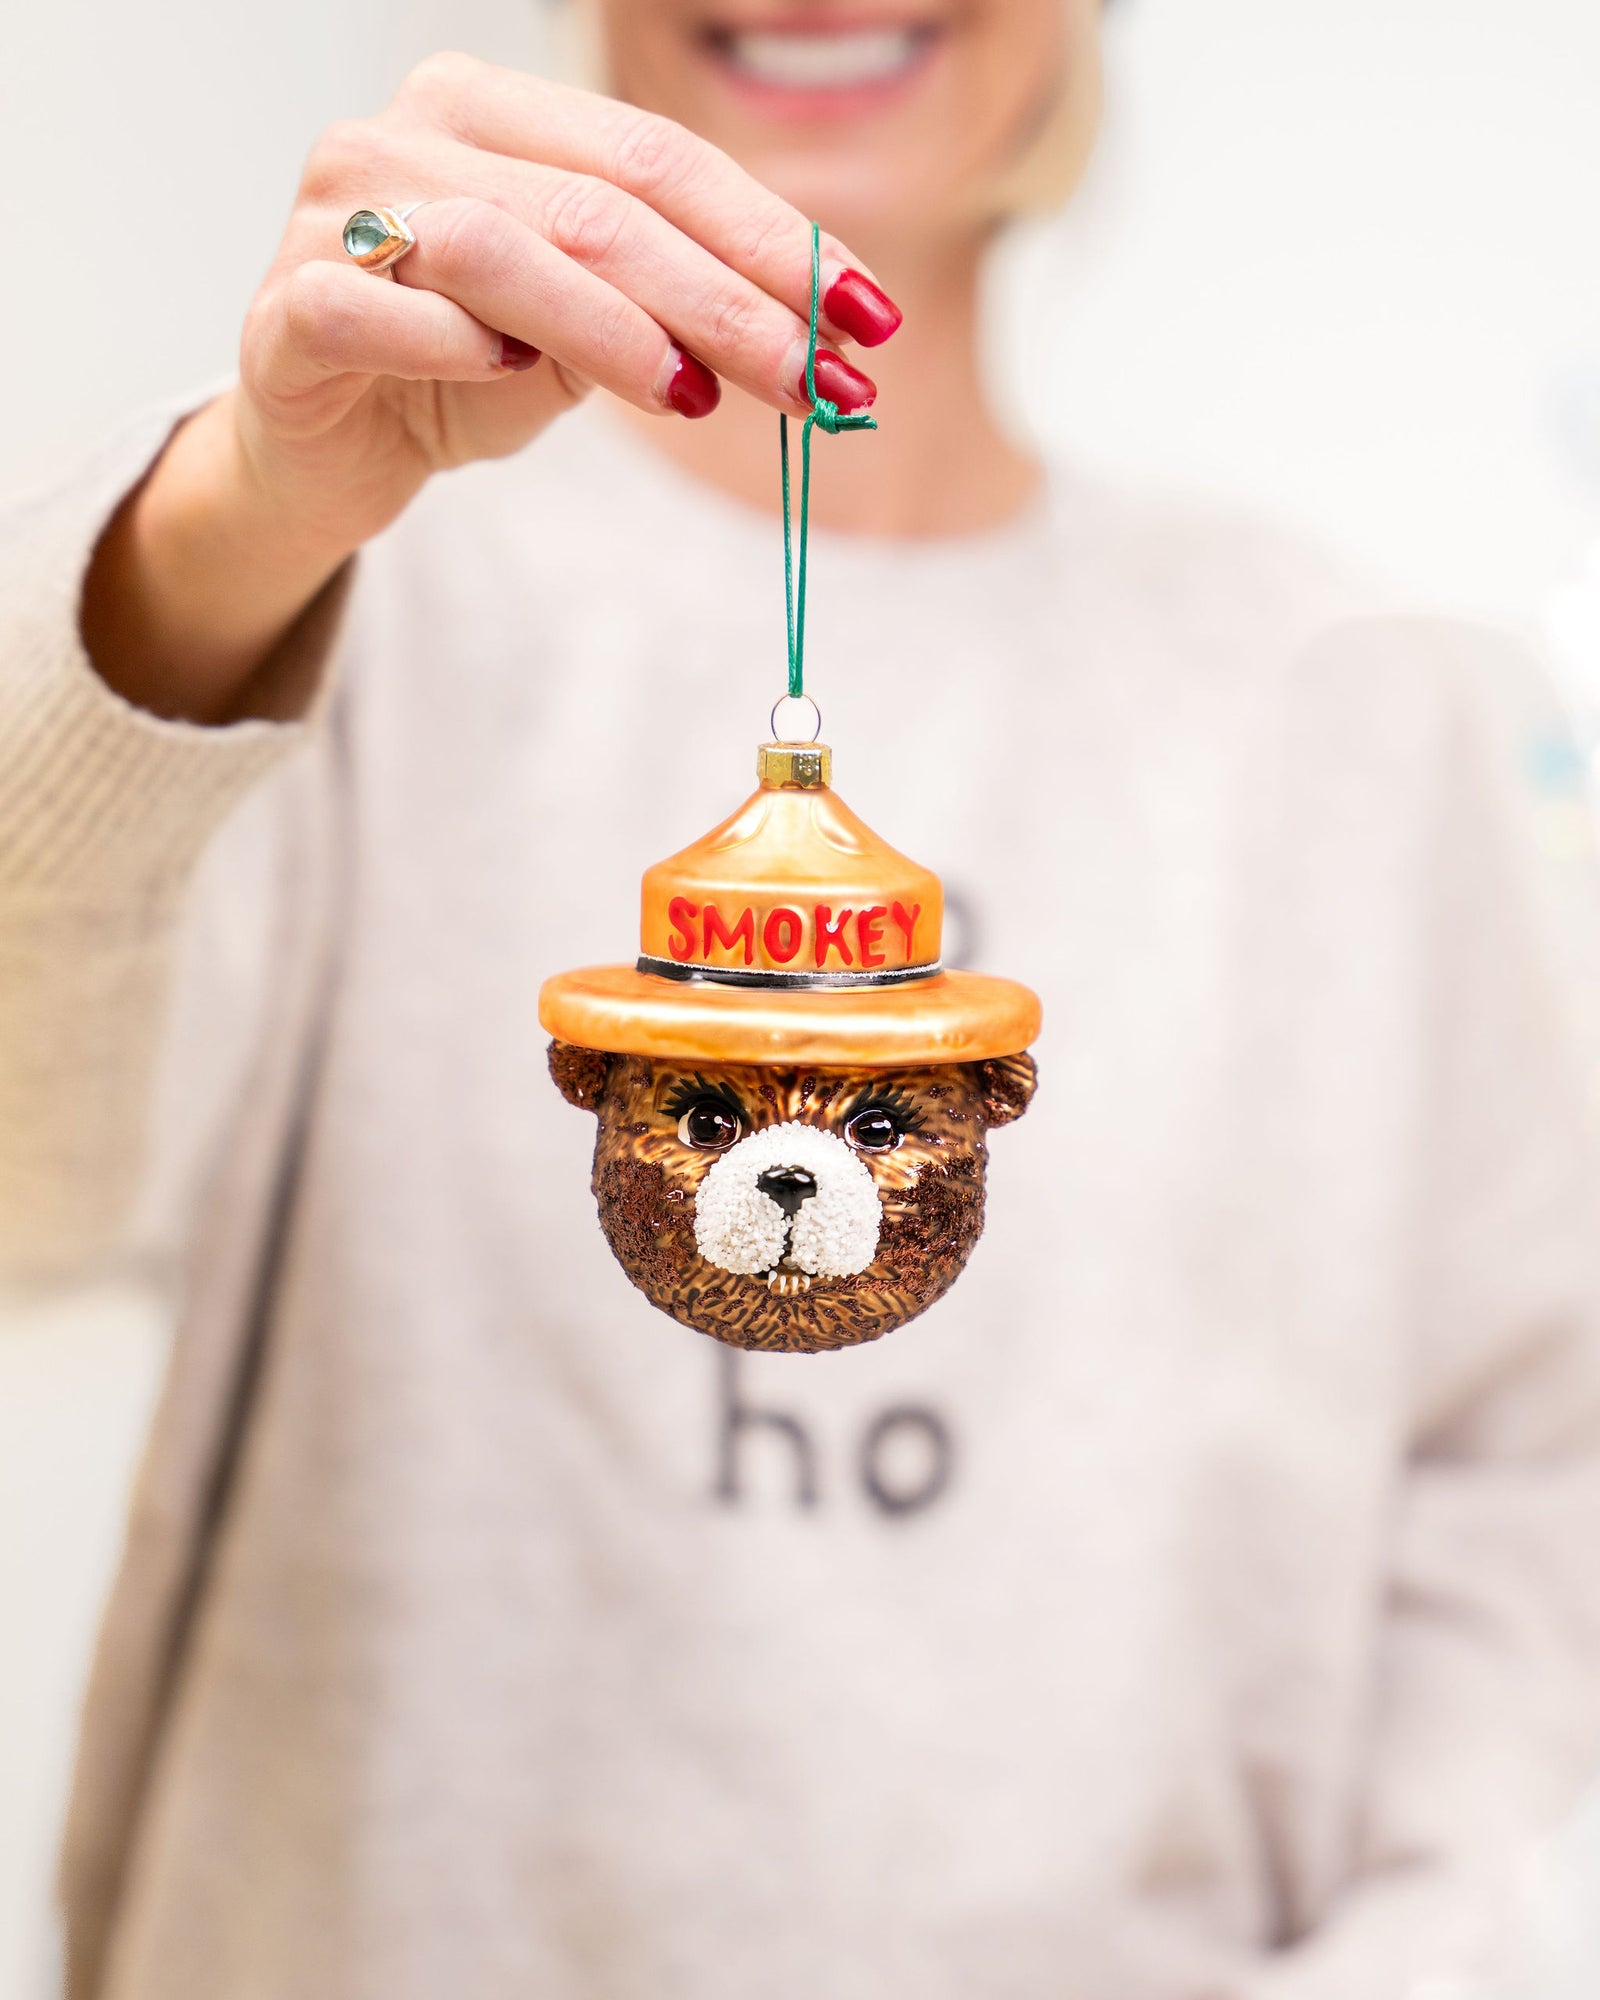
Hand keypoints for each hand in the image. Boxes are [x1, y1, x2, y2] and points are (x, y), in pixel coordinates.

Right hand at [82, 53, 897, 723]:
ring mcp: (334, 212)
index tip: (867, 317)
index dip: (773, 238)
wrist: (326, 447)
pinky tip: (511, 373)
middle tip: (817, 382)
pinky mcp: (287, 307)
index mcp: (491, 112)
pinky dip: (453, 342)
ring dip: (615, 328)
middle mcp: (408, 135)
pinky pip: (375, 311)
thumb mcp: (587, 338)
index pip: (658, 161)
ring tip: (697, 399)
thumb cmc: (460, 371)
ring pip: (496, 246)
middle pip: (598, 205)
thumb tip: (826, 343)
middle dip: (728, 301)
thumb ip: (673, 316)